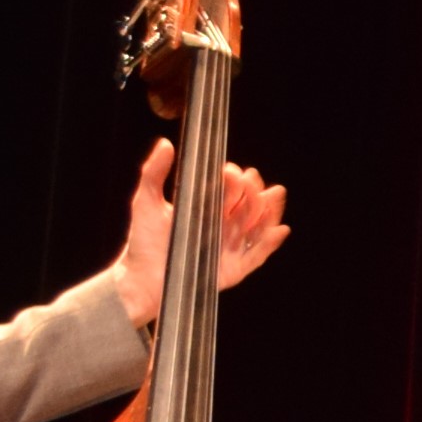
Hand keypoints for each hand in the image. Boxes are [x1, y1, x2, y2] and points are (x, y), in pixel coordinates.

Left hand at [115, 137, 291, 327]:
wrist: (141, 277)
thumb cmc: (143, 241)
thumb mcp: (146, 201)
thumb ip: (154, 172)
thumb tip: (165, 144)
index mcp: (207, 208)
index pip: (230, 189)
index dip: (235, 178)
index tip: (228, 171)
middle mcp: (222, 226)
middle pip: (248, 205)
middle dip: (252, 191)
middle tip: (247, 180)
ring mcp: (230, 247)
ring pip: (258, 227)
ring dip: (267, 211)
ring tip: (273, 195)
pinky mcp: (234, 269)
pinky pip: (257, 256)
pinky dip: (270, 244)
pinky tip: (280, 229)